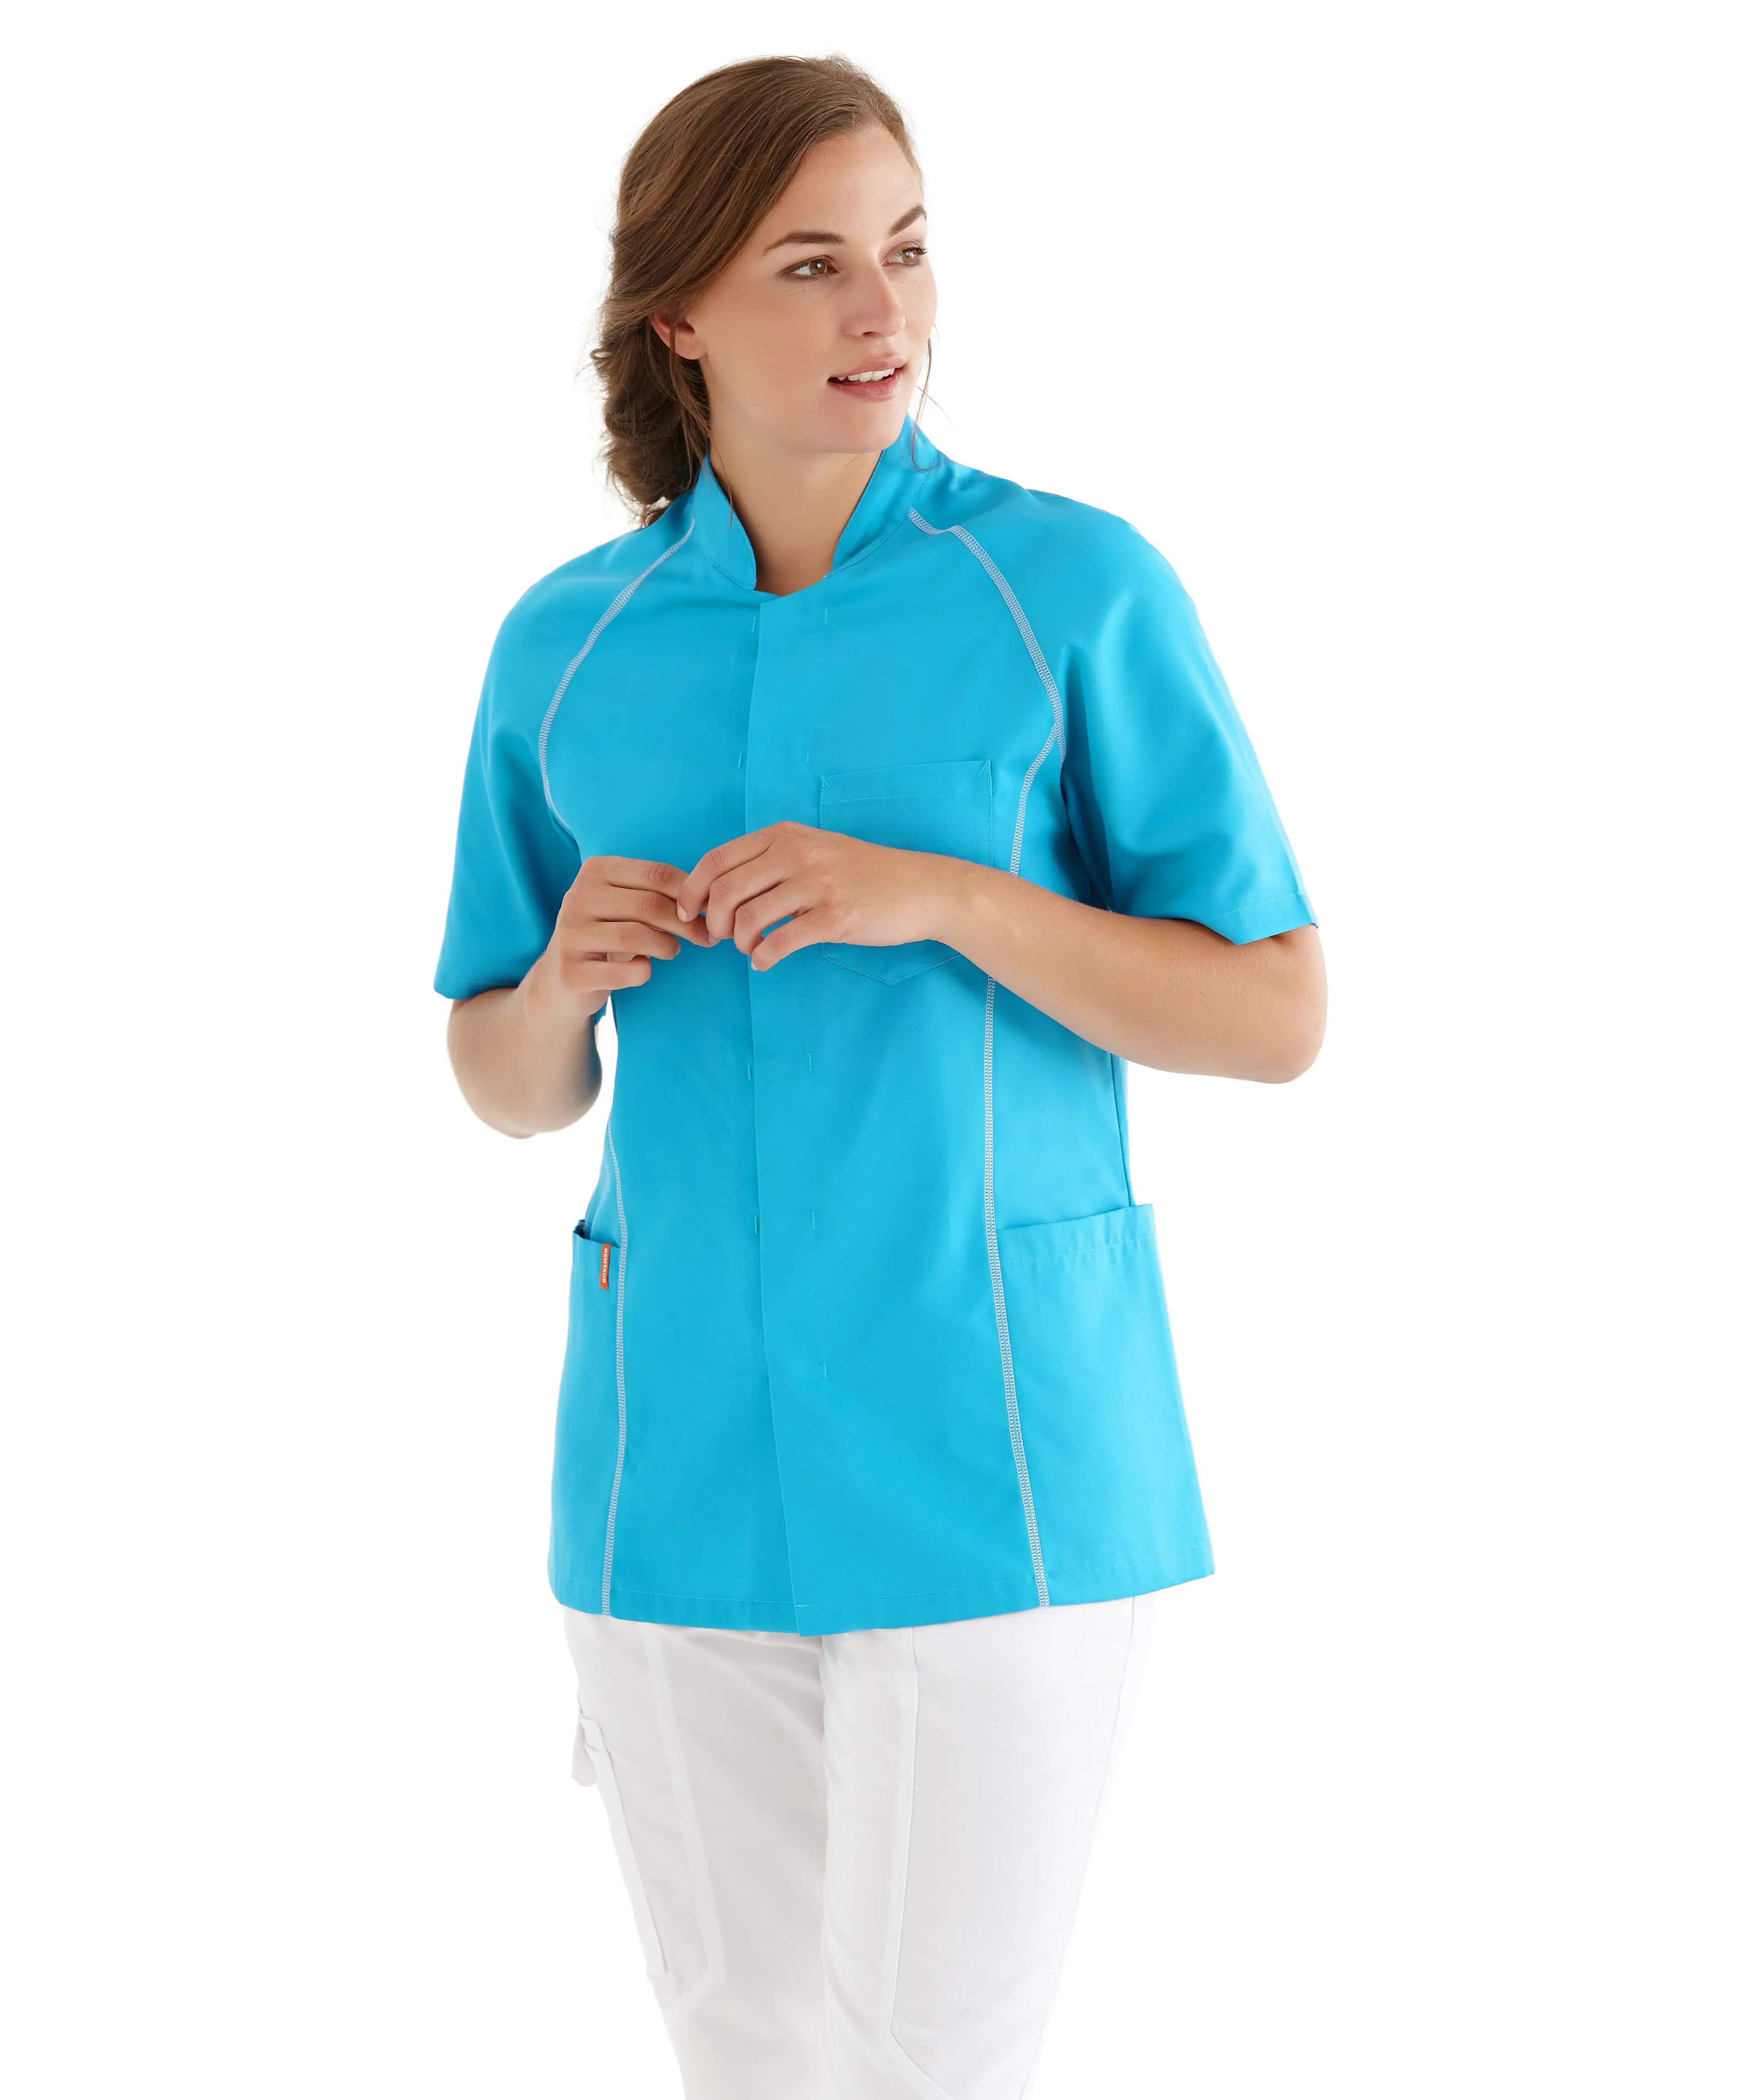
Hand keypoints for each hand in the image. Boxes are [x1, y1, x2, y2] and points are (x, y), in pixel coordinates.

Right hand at [535, 854, 712, 1017]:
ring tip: (673, 950)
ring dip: (667, 946)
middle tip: (705, 937)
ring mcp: (570, 934)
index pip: (656, 874)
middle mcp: (577, 897)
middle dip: (687, 923)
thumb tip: (710, 901)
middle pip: (649, 905)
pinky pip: (624, 971)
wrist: (562, 977)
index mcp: (595, 871)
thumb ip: (660, 895)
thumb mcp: (627, 904)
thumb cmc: (607, 933)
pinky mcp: (571, 971)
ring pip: (636, 936)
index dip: (691, 894)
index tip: (709, 911)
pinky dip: (644, 972)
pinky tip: (643, 968)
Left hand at [676, 822, 949, 970]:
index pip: (716, 859)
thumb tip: (719, 893)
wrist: (920, 888)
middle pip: (726, 892)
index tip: (688, 912)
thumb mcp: (814, 850)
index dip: (692, 890)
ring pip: (748, 919)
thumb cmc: (862, 874)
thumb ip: (770, 863)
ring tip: (750, 949)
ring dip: (739, 943)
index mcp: (785, 835)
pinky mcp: (835, 917)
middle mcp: (797, 854)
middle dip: (713, 922)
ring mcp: (817, 885)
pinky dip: (763, 958)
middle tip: (721, 938)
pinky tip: (766, 962)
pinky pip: (780, 942)